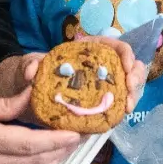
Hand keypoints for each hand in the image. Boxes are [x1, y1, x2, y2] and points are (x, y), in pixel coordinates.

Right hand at [0, 91, 80, 163]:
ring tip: (67, 147)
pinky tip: (45, 158)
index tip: (76, 132)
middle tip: (79, 137)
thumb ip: (7, 104)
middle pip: (35, 163)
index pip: (31, 144)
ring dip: (52, 163)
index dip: (57, 140)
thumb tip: (35, 92)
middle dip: (61, 152)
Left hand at [20, 36, 147, 115]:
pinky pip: (115, 105)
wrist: (28, 94)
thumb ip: (30, 64)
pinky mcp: (98, 104)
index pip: (116, 47)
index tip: (127, 68)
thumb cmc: (33, 73)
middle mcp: (100, 66)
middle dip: (135, 78)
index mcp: (90, 51)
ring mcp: (101, 86)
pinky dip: (120, 109)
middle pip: (128, 67)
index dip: (126, 55)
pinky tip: (119, 116)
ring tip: (127, 107)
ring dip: (132, 95)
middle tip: (129, 92)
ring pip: (126, 86)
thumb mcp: (29, 64)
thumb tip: (32, 72)